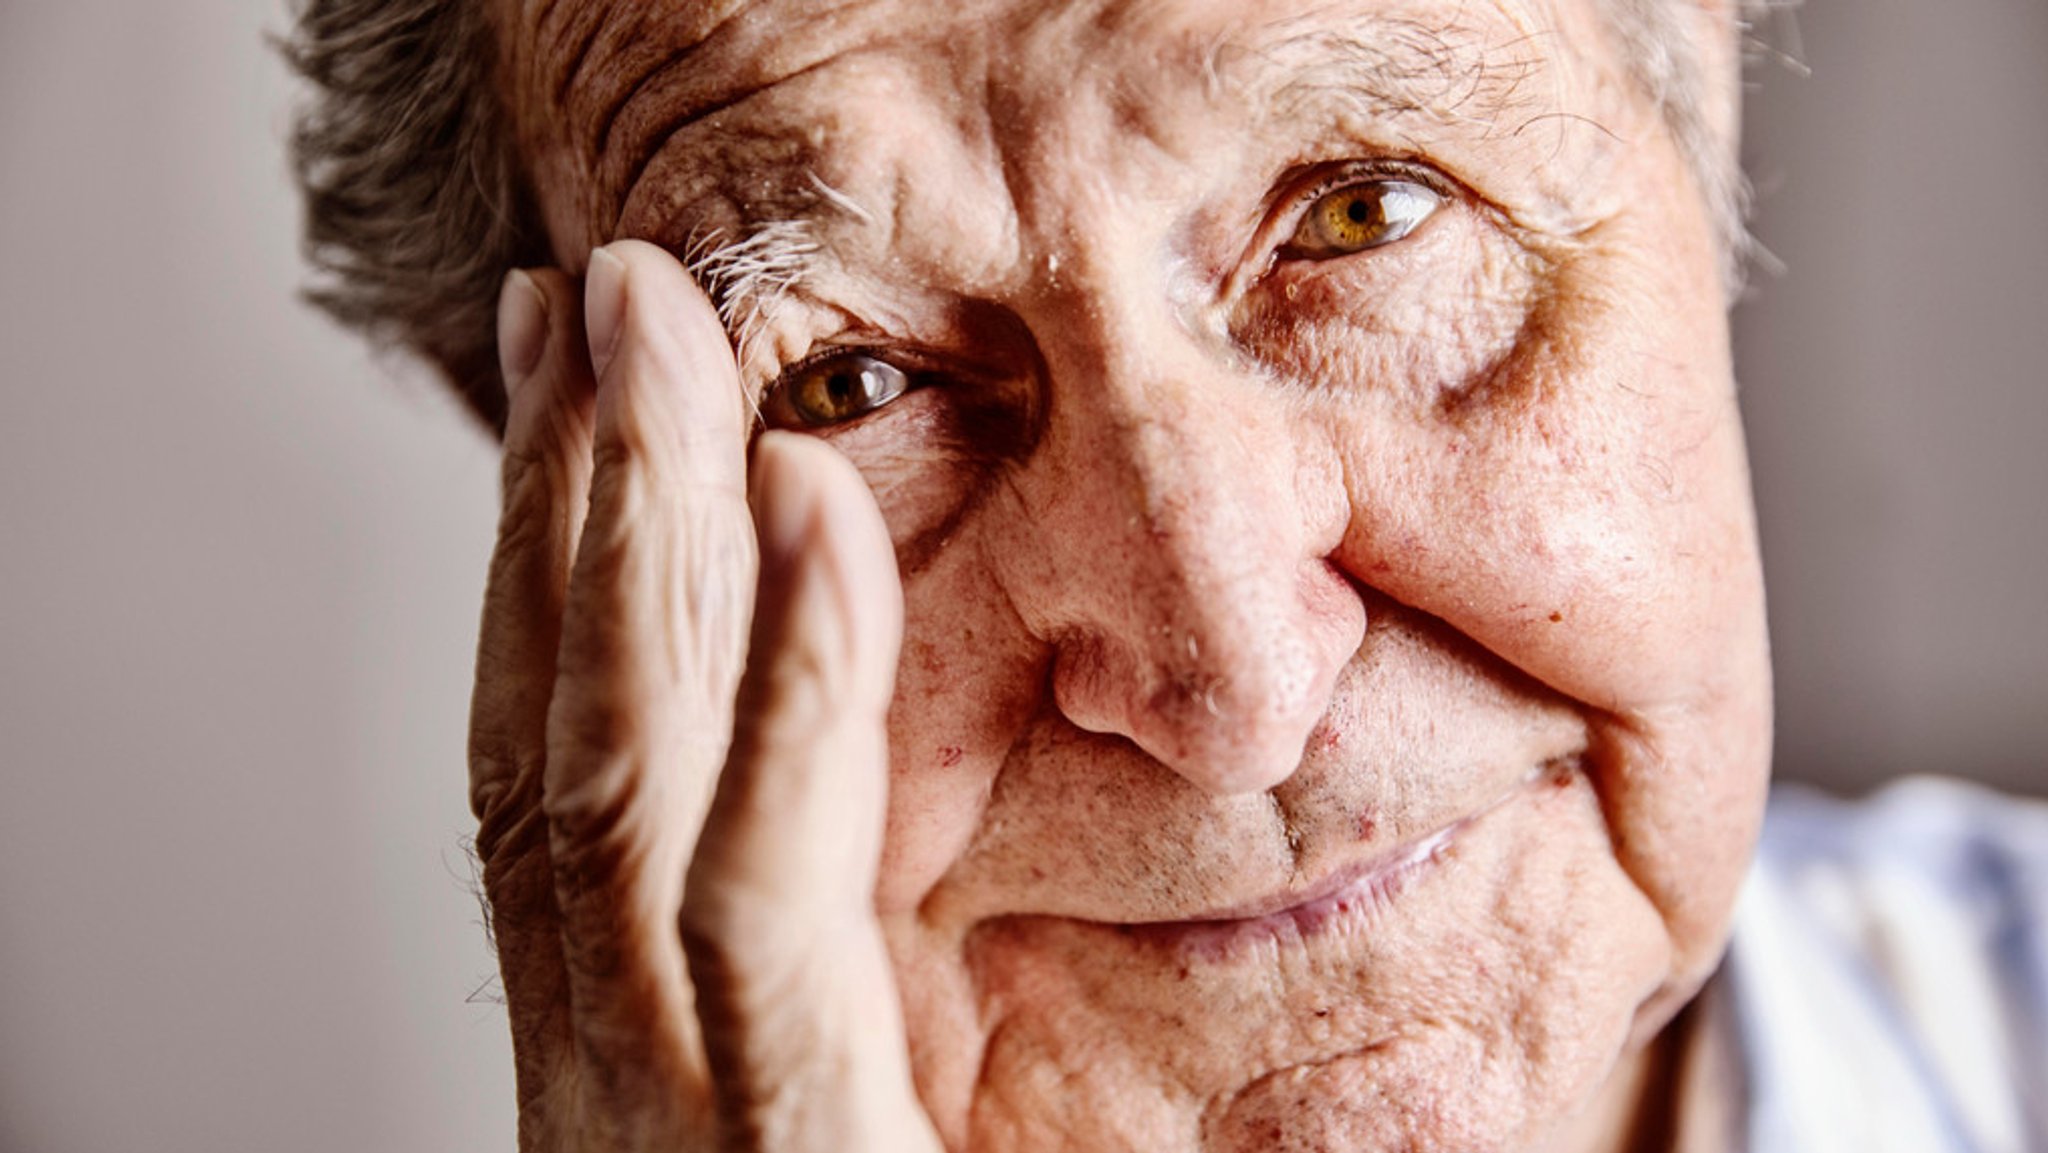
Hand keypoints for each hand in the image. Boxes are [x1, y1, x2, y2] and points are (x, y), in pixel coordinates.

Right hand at [465, 240, 941, 1151]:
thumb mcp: (863, 1117)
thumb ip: (845, 983)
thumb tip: (888, 833)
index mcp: (628, 1041)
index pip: (558, 762)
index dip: (544, 560)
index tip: (571, 389)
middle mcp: (608, 1058)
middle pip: (555, 725)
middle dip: (569, 489)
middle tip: (596, 289)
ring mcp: (660, 1105)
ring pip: (612, 772)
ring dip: (632, 528)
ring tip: (660, 333)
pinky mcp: (773, 1147)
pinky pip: (756, 894)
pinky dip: (784, 685)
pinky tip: (807, 507)